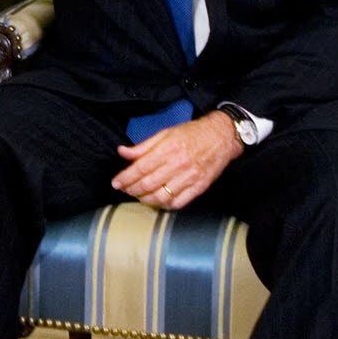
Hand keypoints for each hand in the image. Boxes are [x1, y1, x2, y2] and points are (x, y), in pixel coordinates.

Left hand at [112, 112, 243, 211]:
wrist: (221, 136)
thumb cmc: (192, 133)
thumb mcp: (165, 133)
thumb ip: (143, 146)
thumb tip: (123, 151)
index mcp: (168, 149)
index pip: (140, 168)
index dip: (125, 178)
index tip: (116, 182)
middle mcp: (178, 164)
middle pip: (148, 184)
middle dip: (131, 190)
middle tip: (125, 190)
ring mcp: (190, 178)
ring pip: (161, 197)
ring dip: (145, 199)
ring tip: (138, 196)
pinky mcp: (199, 187)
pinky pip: (178, 203)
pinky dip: (164, 205)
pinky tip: (157, 201)